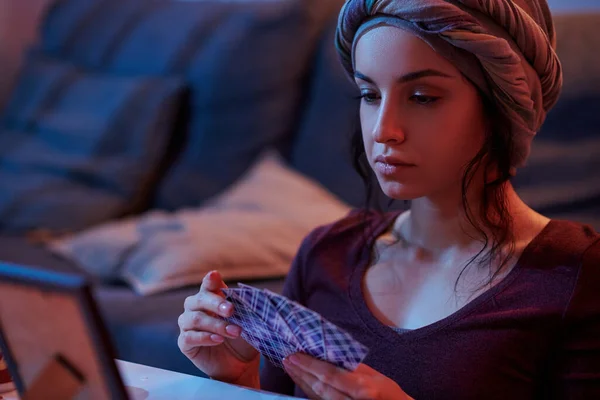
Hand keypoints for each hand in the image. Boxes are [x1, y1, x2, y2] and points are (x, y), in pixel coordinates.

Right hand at [177, 271, 259, 386]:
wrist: (240, 365)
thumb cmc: (243, 339)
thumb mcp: (247, 321)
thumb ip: (242, 306)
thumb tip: (244, 293)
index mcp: (211, 298)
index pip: (207, 285)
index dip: (210, 280)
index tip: (215, 276)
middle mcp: (195, 308)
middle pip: (199, 299)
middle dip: (216, 303)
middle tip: (231, 310)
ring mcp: (188, 325)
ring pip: (195, 319)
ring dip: (216, 325)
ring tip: (234, 332)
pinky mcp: (185, 343)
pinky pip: (189, 337)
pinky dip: (205, 337)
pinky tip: (218, 340)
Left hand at [283, 353, 412, 399]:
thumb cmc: (390, 395)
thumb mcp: (376, 377)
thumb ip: (353, 367)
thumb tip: (330, 354)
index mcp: (362, 389)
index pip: (329, 375)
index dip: (310, 365)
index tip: (295, 355)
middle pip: (319, 387)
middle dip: (301, 372)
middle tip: (287, 358)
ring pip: (316, 396)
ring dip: (301, 381)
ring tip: (290, 367)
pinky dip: (308, 390)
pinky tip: (301, 380)